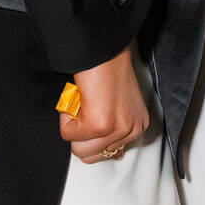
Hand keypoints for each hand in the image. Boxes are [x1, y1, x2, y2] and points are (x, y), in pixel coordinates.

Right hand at [61, 48, 148, 162]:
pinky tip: (80, 96)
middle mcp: (132, 129)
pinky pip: (68, 133)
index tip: (93, 112)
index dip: (90, 133)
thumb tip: (110, 153)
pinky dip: (66, 114)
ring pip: (77, 147)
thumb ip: (114, 128)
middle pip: (90, 155)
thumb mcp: (119, 104)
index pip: (105, 153)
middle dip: (80, 132)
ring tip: (84, 101)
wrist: (103, 48)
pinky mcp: (100, 124)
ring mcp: (117, 128)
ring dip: (73, 124)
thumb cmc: (107, 69)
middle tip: (87, 106)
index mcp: (138, 126)